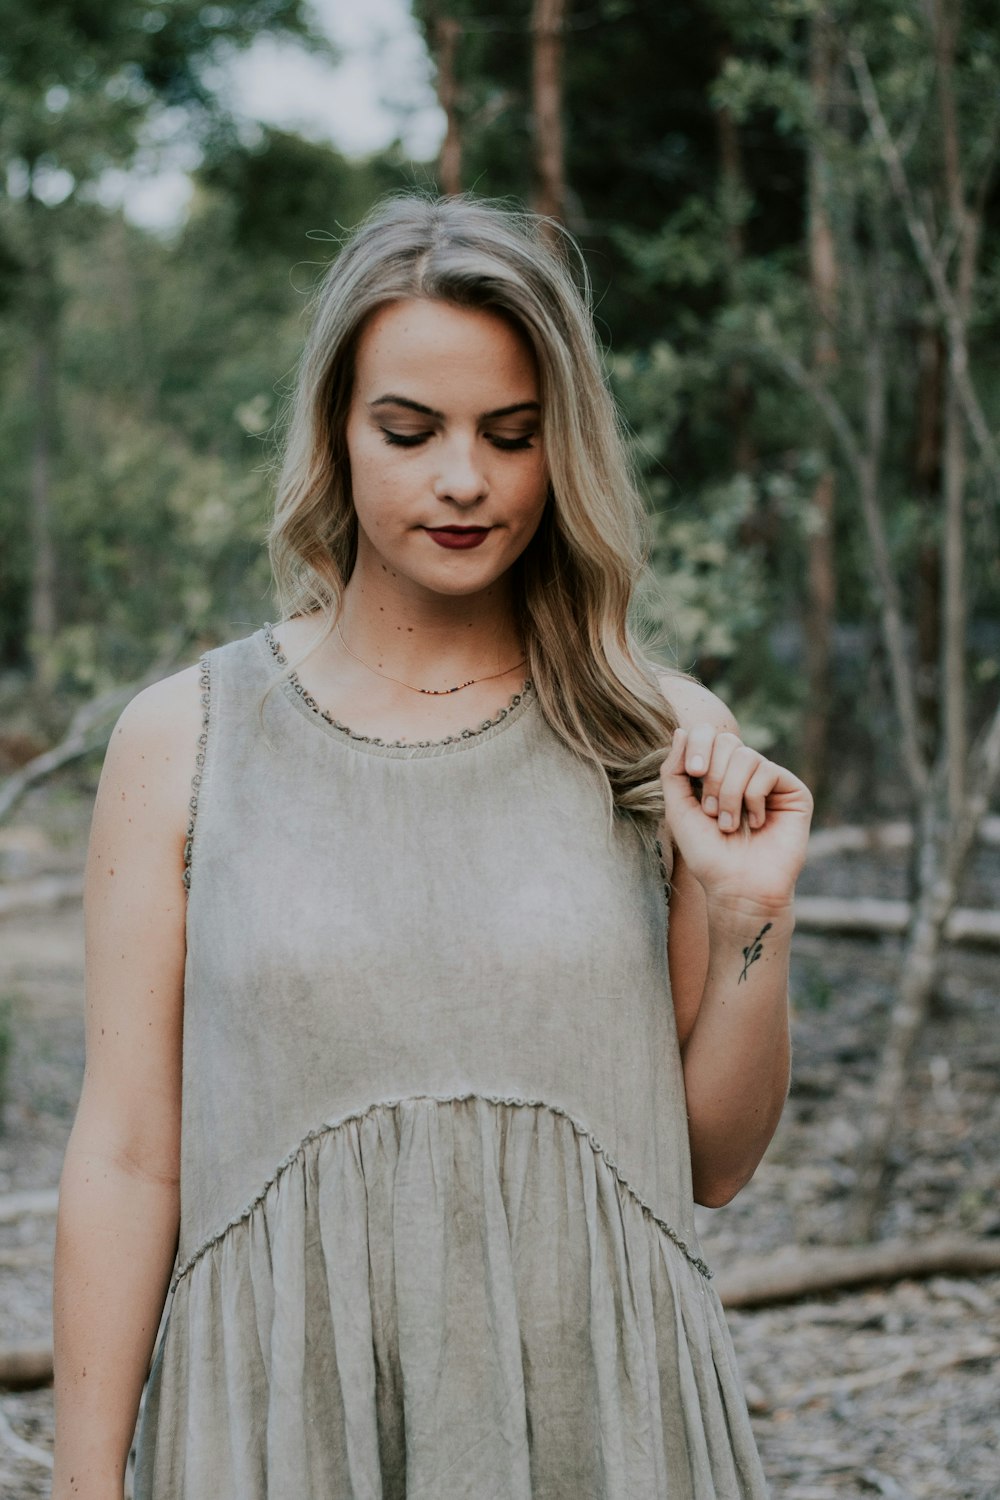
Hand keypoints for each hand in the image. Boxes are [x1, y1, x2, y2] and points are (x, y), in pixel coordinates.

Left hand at [659, 724, 813, 913]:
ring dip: (730, 793)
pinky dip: (753, 798)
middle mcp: (744, 774)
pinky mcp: (793, 791)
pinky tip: (756, 824)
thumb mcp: (678, 809)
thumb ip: (674, 770)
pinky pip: (767, 771)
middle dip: (712, 776)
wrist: (738, 887)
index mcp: (717, 773)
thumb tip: (681, 729)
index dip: (698, 745)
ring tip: (729, 824)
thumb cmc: (708, 854)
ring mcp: (770, 781)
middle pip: (726, 741)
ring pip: (746, 756)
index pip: (708, 735)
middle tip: (710, 811)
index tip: (692, 773)